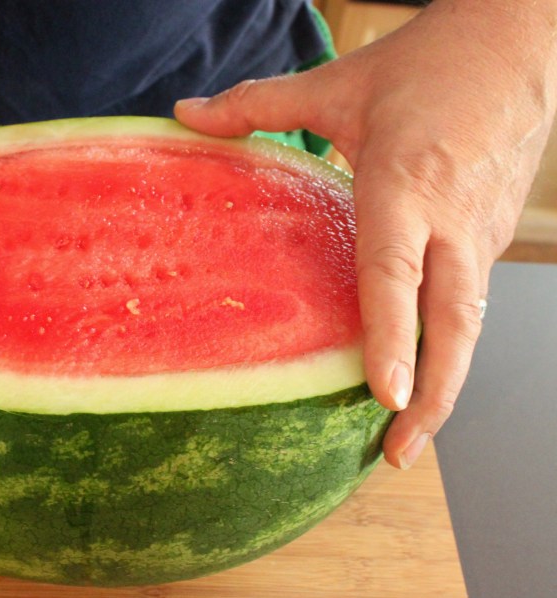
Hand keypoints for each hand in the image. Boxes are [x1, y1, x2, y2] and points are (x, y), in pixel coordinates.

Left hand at [175, 0, 556, 468]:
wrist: (517, 39)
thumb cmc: (428, 64)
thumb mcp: (337, 83)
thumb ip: (256, 104)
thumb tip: (184, 113)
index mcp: (406, 184)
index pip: (396, 274)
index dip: (393, 337)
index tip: (387, 395)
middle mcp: (452, 219)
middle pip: (453, 323)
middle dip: (434, 396)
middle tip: (398, 451)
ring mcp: (481, 231)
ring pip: (469, 321)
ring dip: (447, 381)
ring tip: (409, 435)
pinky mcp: (494, 233)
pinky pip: (471, 300)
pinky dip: (451, 345)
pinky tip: (425, 375)